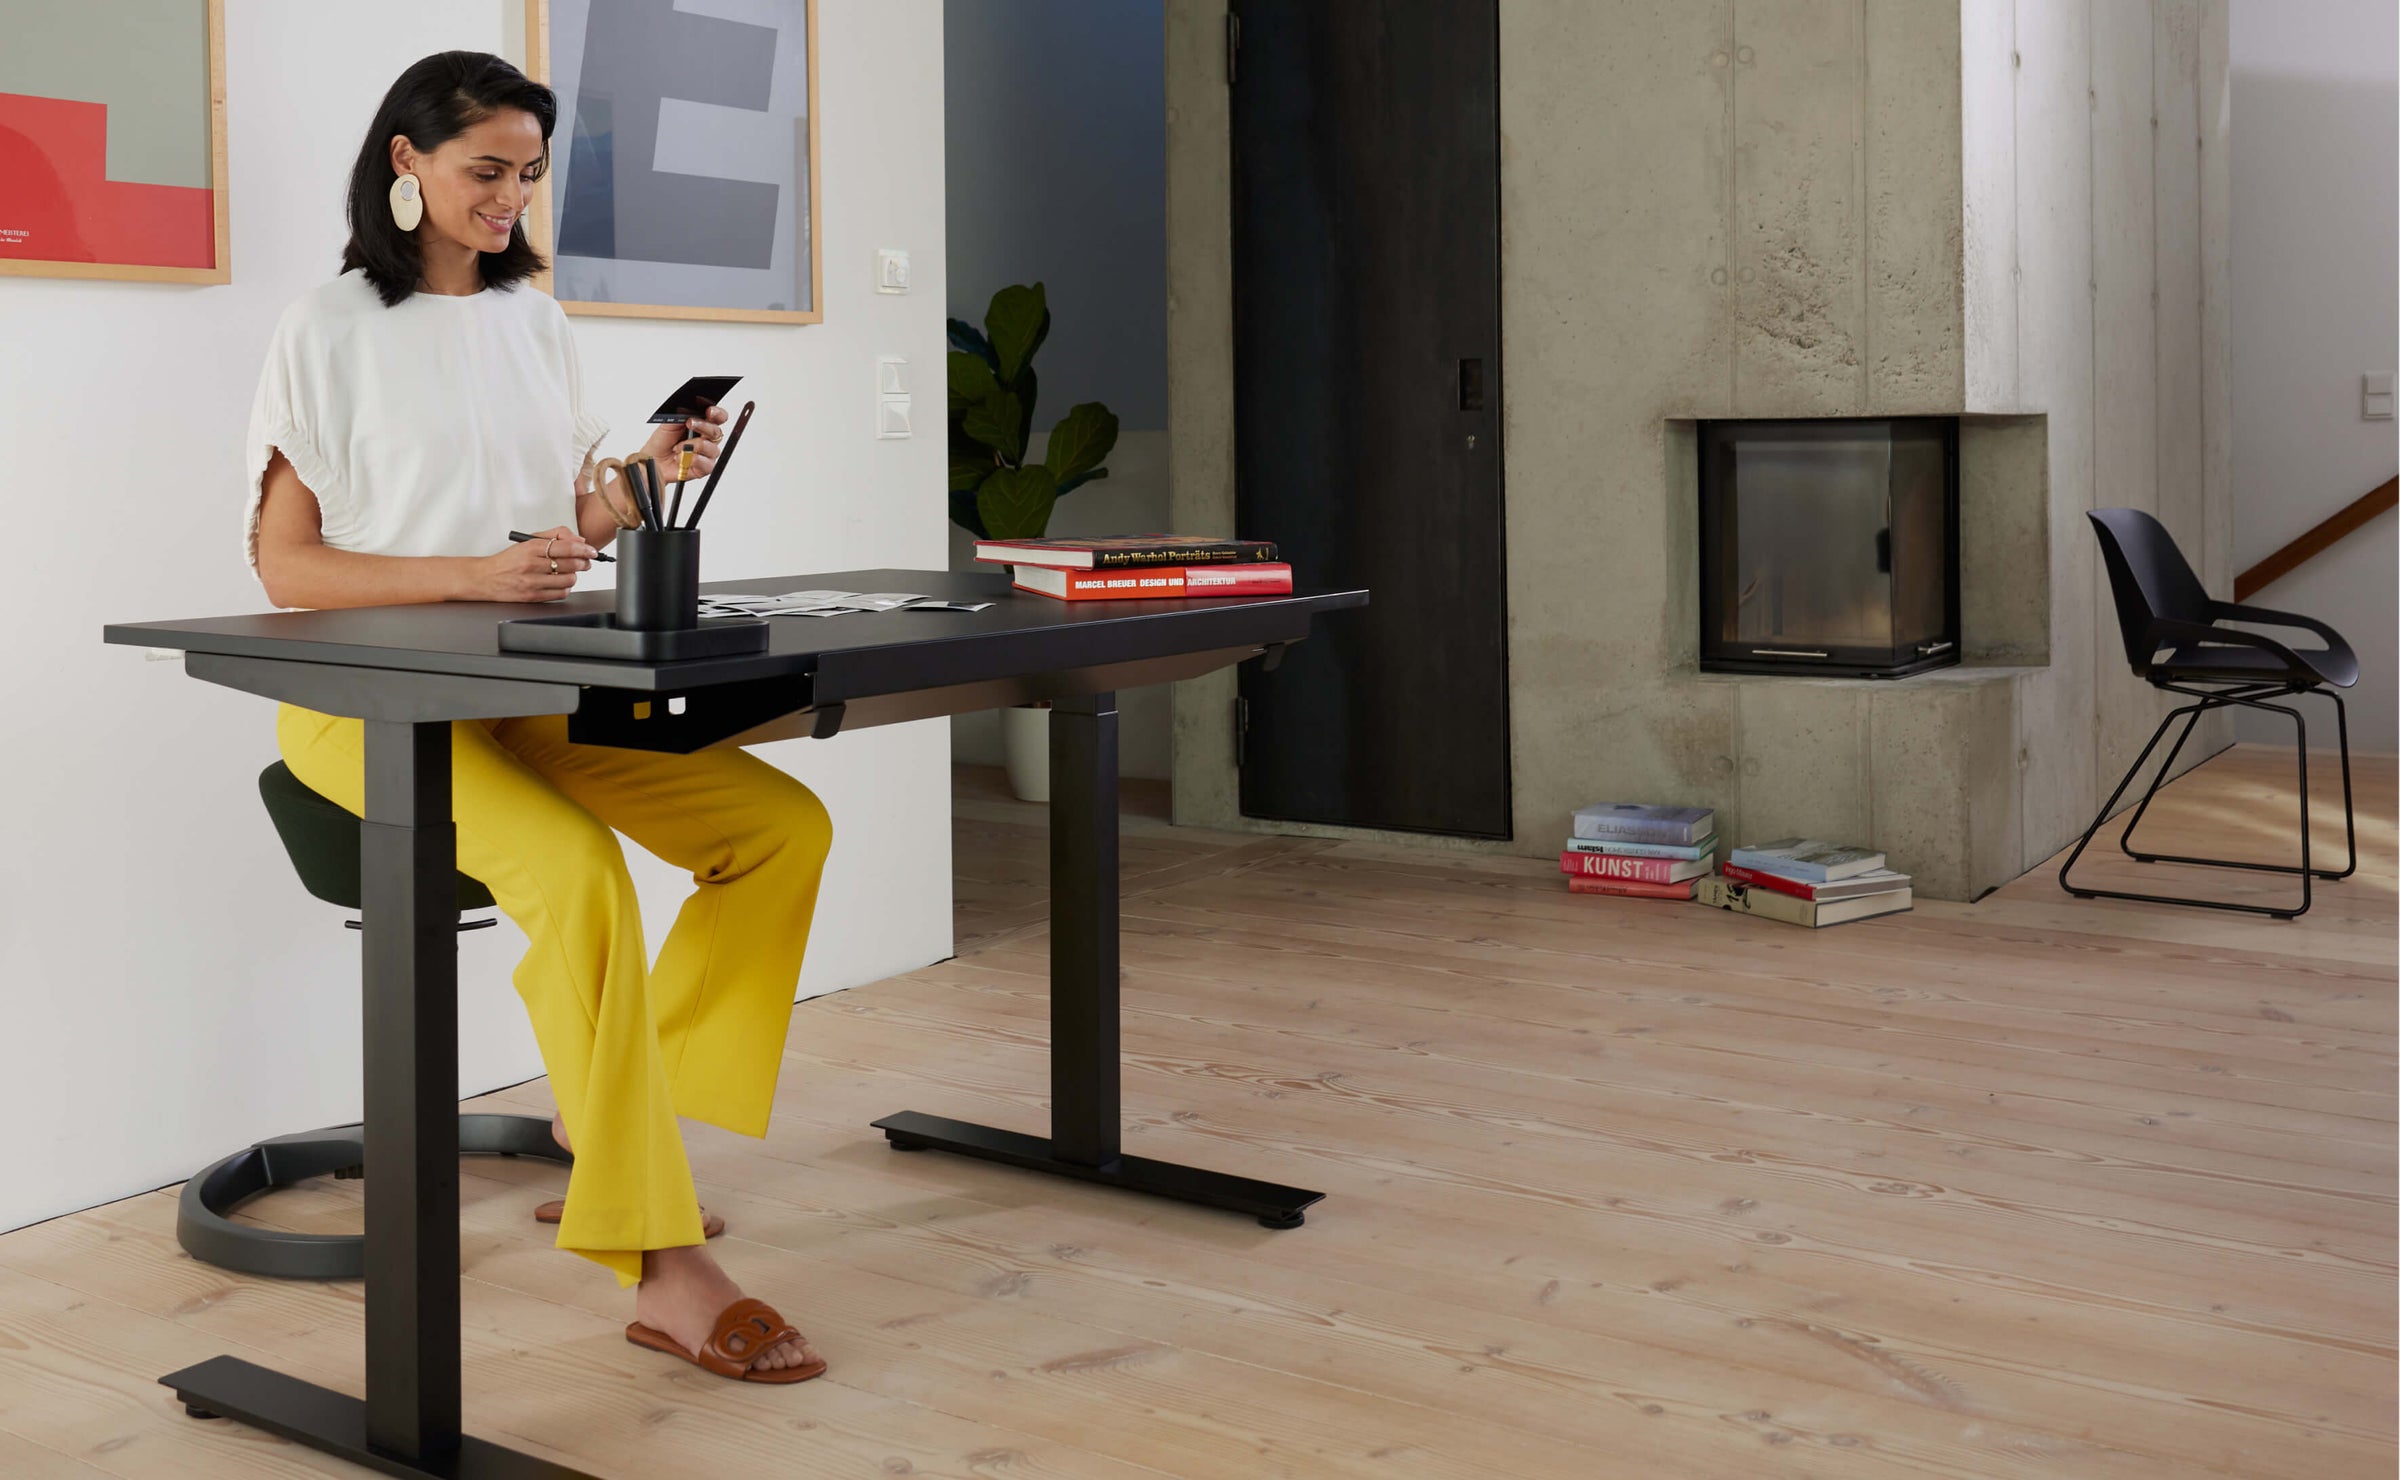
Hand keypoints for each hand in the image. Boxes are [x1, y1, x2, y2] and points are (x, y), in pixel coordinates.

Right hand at [467, 525, 593, 601]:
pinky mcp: (533, 597)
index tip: (592, 551)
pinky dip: (564, 588)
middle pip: (571, 564)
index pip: (566, 547)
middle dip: (583, 562)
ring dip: (573, 576)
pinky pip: (561, 593)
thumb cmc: (508, 560)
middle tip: (584, 562)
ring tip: (567, 572)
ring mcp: (532, 582)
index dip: (584, 550)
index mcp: (531, 548)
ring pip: (569, 580)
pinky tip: (558, 582)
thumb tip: (579, 541)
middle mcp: (532, 565)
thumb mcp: (528, 541)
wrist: (485, 578)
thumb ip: (554, 535)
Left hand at [638, 403, 731, 486]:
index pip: (718, 417)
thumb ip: (680, 416)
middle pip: (717, 432)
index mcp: (702, 424)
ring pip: (712, 448)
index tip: (709, 411)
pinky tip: (681, 458)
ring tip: (678, 447)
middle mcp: (707, 438)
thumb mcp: (668, 424)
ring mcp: (707, 453)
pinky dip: (693, 459)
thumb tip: (688, 409)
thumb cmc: (662, 443)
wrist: (654, 460)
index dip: (717, 413)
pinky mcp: (704, 468)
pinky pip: (707, 464)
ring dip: (692, 446)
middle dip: (703, 426)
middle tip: (690, 423)